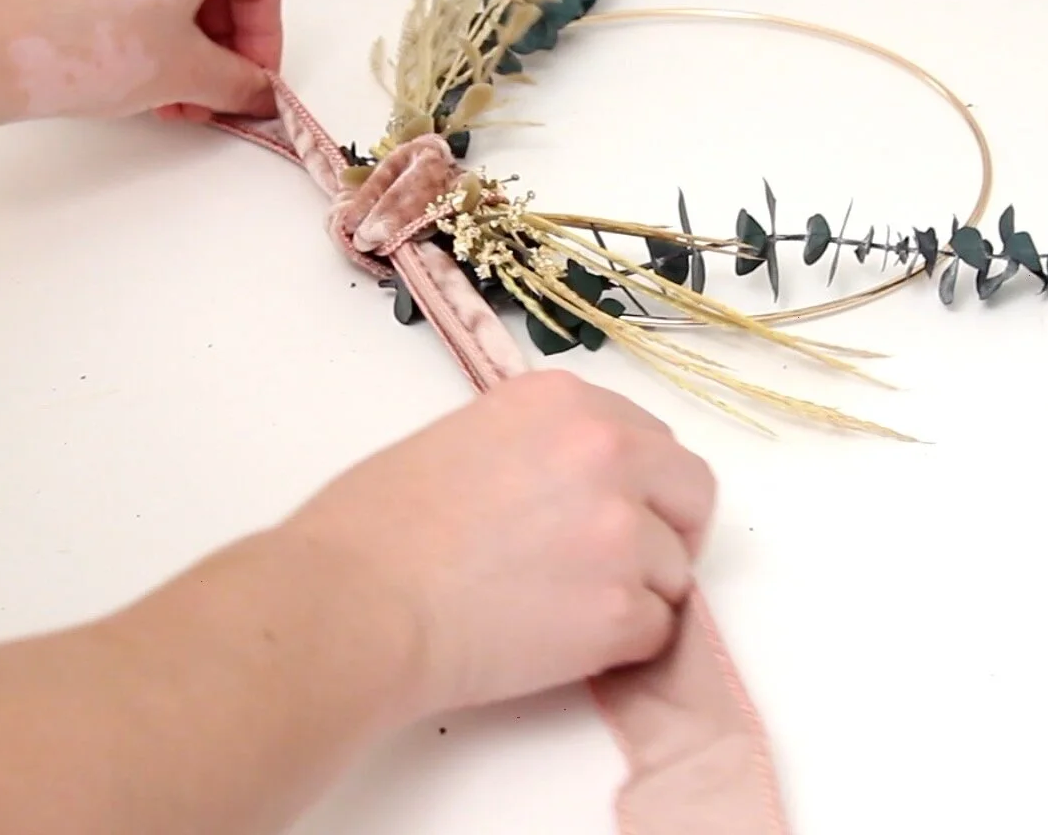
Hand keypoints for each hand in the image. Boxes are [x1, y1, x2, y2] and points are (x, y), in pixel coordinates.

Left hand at [0, 0, 283, 124]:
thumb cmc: (90, 49)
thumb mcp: (184, 74)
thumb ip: (239, 83)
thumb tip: (261, 94)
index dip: (265, 40)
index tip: (252, 84)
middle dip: (221, 43)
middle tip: (210, 97)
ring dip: (184, 36)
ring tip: (168, 95)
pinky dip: (145, 13)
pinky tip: (129, 64)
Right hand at [277, 370, 717, 717]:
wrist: (356, 602)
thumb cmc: (377, 527)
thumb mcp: (465, 439)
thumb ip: (539, 450)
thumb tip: (571, 492)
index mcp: (565, 401)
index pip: (651, 439)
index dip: (637, 485)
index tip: (615, 513)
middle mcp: (608, 452)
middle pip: (692, 492)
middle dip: (668, 530)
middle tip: (622, 566)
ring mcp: (622, 532)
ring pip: (674, 571)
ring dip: (633, 594)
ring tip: (558, 609)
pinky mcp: (621, 610)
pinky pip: (656, 633)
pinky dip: (619, 646)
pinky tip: (557, 642)